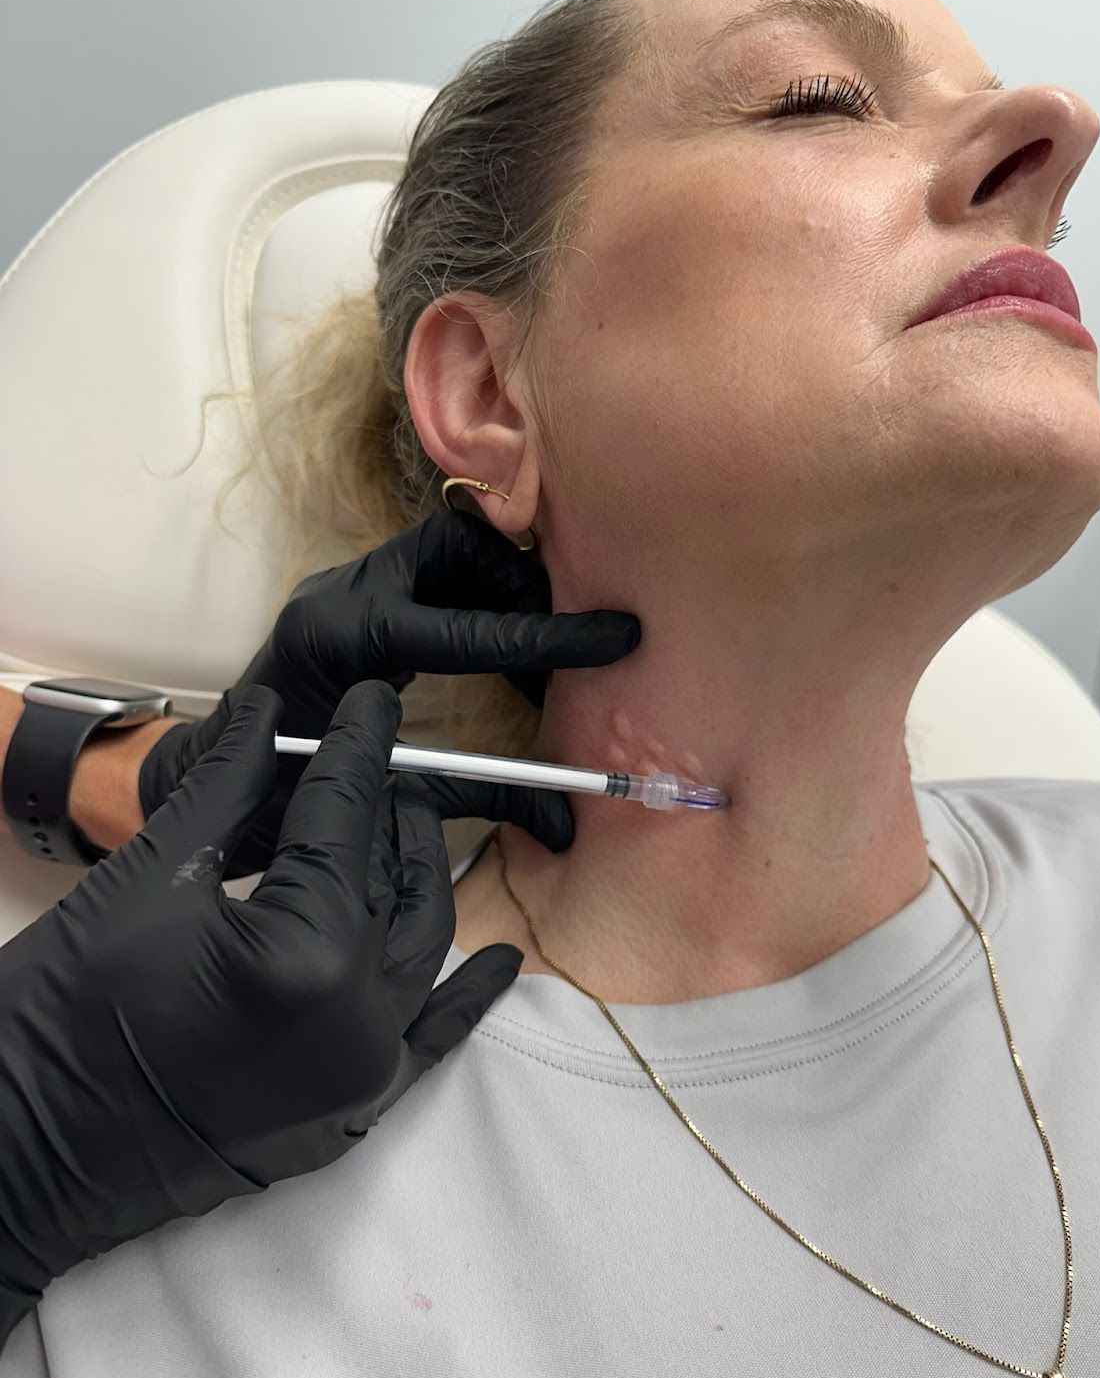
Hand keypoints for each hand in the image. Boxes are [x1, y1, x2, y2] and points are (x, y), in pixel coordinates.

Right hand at [0, 680, 545, 1351]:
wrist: (20, 1161)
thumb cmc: (58, 1017)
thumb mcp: (142, 883)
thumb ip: (224, 790)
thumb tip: (267, 711)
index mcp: (302, 952)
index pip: (345, 819)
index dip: (359, 749)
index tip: (378, 703)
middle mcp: (355, 1017)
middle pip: (394, 879)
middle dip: (390, 810)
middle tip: (381, 761)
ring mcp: (360, 1074)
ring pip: (422, 948)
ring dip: (420, 880)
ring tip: (408, 827)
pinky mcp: (351, 1116)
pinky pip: (433, 1045)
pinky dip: (466, 999)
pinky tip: (500, 961)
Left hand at [137, 507, 640, 877]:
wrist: (202, 785)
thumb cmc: (279, 802)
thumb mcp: (381, 801)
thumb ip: (475, 801)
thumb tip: (565, 828)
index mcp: (342, 644)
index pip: (468, 629)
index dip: (550, 636)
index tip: (619, 636)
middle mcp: (337, 598)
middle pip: (453, 549)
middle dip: (520, 582)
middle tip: (565, 633)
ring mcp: (338, 592)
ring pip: (443, 553)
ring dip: (502, 588)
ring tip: (540, 643)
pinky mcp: (346, 602)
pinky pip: (427, 578)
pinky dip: (474, 604)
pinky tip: (501, 648)